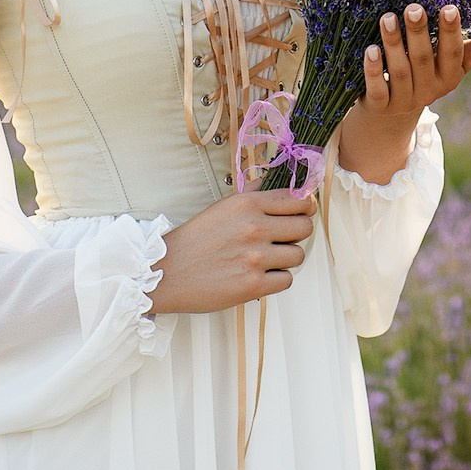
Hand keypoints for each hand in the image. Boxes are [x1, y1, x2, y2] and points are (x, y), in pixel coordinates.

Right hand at [148, 190, 316, 314]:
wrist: (165, 272)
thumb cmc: (194, 241)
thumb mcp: (222, 208)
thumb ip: (252, 197)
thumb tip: (275, 184)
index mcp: (247, 204)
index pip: (297, 200)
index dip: (305, 207)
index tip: (303, 212)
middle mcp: (254, 228)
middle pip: (305, 227)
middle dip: (297, 233)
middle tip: (283, 239)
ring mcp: (255, 258)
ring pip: (298, 255)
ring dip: (286, 258)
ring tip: (266, 259)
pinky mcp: (253, 285)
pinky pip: (287, 280)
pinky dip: (276, 279)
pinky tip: (259, 275)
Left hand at [336, 3, 470, 183]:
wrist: (390, 117)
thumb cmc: (427, 76)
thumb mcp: (454, 65)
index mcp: (448, 77)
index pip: (452, 54)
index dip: (451, 32)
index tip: (448, 7)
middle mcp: (427, 90)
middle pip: (423, 59)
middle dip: (418, 33)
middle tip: (412, 7)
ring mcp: (402, 100)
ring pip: (398, 71)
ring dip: (393, 44)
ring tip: (387, 18)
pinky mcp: (378, 106)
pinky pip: (377, 89)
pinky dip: (373, 70)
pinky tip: (369, 49)